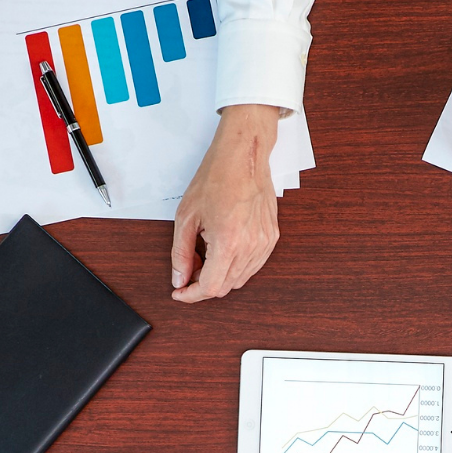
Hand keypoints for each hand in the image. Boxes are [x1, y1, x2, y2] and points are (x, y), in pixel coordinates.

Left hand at [172, 104, 280, 302]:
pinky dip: (236, 267)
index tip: (181, 292)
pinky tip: (224, 249)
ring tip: (206, 254)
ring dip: (220, 275)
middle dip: (204, 284)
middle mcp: (250, 246)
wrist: (243, 157)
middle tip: (189, 269)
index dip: (192, 295)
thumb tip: (180, 280)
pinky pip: (252, 266)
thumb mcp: (186, 217)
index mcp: (228, 242)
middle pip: (226, 287)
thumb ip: (181, 254)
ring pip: (240, 279)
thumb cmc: (216, 179)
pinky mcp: (271, 238)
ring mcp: (264, 243)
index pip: (210, 288)